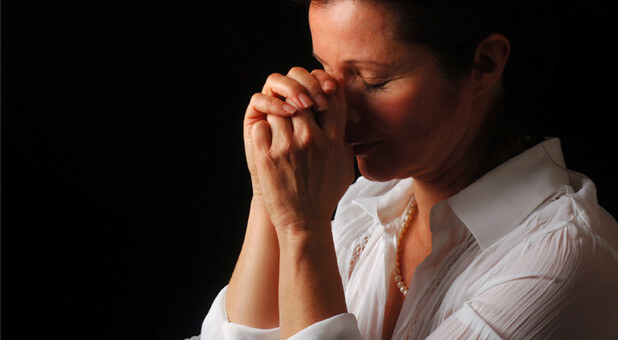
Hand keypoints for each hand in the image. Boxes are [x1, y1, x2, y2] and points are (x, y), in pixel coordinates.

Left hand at [247, 67, 354, 236]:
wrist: (304, 222)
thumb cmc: (325, 197)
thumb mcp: (345, 168)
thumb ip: (345, 142)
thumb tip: (345, 122)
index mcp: (334, 140)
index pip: (331, 98)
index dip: (321, 90)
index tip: (313, 96)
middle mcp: (312, 139)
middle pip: (301, 99)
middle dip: (295, 101)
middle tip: (290, 107)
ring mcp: (288, 146)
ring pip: (278, 110)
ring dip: (277, 115)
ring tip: (277, 128)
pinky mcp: (267, 156)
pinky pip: (261, 126)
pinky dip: (261, 130)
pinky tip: (266, 140)